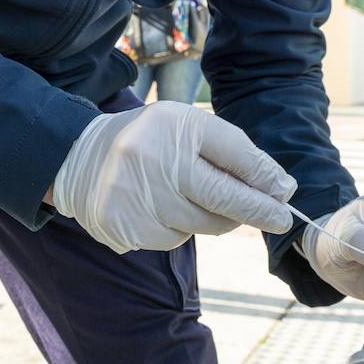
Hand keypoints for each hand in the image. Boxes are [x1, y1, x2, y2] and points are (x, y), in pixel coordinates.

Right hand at [52, 100, 296, 253]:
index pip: (232, 153)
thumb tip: (279, 187)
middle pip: (222, 196)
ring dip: (216, 218)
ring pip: (202, 223)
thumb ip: (233, 153)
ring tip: (195, 197)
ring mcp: (137, 197)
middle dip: (259, 210)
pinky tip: (161, 207)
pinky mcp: (126, 229)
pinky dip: (180, 227)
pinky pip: (175, 238)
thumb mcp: (187, 128)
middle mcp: (153, 159)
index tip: (285, 192)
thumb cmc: (149, 140)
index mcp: (173, 126)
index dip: (263, 176)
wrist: (78, 158)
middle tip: (282, 219)